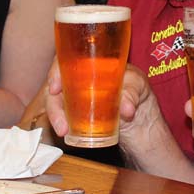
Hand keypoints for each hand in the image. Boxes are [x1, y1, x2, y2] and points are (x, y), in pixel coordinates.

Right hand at [46, 64, 160, 139]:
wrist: (140, 115)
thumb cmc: (137, 89)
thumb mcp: (138, 86)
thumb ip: (132, 94)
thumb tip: (126, 109)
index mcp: (91, 62)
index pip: (66, 59)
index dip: (55, 71)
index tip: (55, 88)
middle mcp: (78, 77)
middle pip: (56, 84)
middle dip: (53, 102)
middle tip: (60, 119)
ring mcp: (76, 96)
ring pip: (56, 102)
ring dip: (55, 116)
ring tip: (62, 131)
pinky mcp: (77, 113)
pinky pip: (63, 116)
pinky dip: (61, 124)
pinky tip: (65, 133)